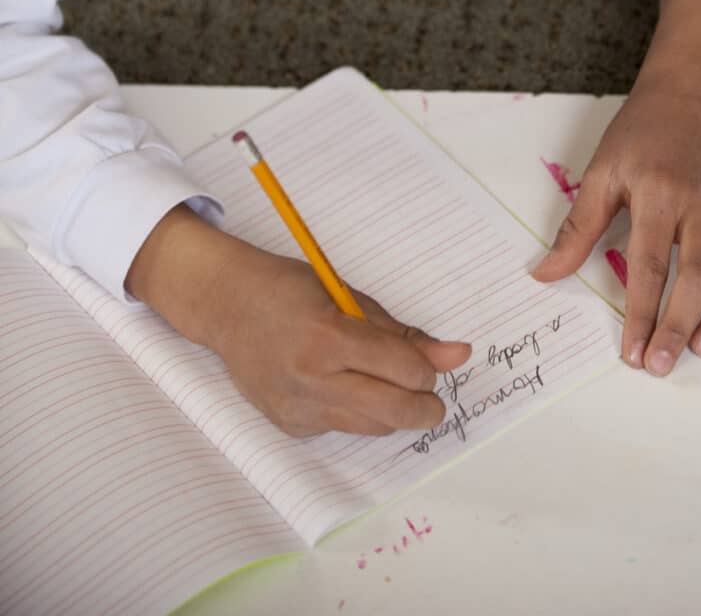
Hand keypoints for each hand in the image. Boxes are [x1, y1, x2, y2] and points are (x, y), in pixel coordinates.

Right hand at [127, 208, 470, 436]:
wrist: (226, 306)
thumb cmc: (289, 289)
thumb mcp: (350, 298)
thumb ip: (403, 334)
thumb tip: (457, 355)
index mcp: (329, 337)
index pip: (402, 370)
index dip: (428, 370)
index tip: (432, 363)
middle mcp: (311, 378)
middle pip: (392, 411)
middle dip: (424, 408)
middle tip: (432, 399)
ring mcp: (297, 407)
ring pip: (370, 426)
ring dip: (391, 411)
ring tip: (390, 385)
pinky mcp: (289, 425)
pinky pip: (341, 427)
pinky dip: (356, 411)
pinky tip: (345, 386)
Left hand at [531, 74, 700, 374]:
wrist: (694, 88)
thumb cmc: (644, 130)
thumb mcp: (604, 169)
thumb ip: (578, 226)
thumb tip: (545, 274)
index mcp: (658, 191)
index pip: (649, 266)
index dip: (641, 314)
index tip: (633, 352)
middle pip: (696, 275)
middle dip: (679, 325)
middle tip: (664, 365)